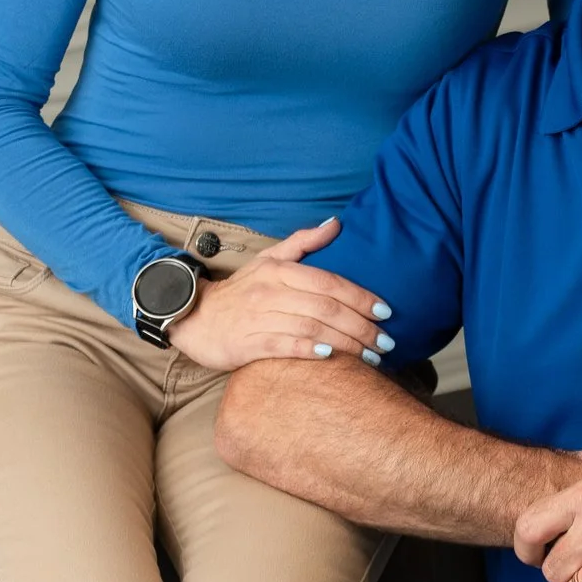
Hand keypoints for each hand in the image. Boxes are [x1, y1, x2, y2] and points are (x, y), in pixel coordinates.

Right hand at [164, 218, 397, 371]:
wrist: (194, 317)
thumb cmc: (240, 291)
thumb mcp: (268, 260)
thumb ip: (303, 243)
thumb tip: (338, 223)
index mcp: (279, 271)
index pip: (328, 282)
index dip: (360, 296)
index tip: (387, 311)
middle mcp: (270, 292)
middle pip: (325, 307)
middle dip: (362, 325)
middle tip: (387, 341)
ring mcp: (257, 317)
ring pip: (311, 327)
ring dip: (346, 343)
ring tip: (372, 356)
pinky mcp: (246, 344)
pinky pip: (283, 345)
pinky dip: (309, 350)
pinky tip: (331, 358)